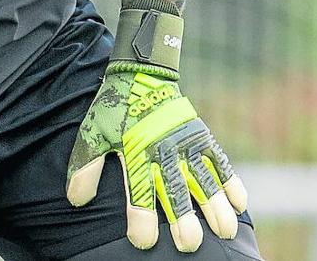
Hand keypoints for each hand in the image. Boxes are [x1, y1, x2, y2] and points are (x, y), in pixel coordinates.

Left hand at [66, 8, 246, 251]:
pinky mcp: (202, 136)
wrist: (140, 74)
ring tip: (223, 232)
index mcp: (135, 152)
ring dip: (215, 208)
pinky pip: (221, 162)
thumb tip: (76, 201)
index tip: (143, 242)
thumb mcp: (93, 135)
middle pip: (176, 191)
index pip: (139, 192)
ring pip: (204, 180)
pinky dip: (232, 182)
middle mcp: (164, 151)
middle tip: (188, 244)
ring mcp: (186, 143)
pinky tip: (240, 205)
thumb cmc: (114, 110)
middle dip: (184, 221)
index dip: (141, 219)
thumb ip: (85, 167)